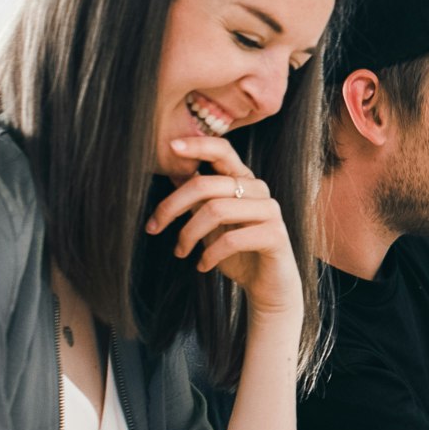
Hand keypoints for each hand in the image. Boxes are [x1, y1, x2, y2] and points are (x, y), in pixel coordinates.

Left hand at [145, 136, 300, 317]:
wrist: (268, 285)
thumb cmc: (237, 252)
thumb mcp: (211, 223)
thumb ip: (198, 199)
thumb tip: (173, 174)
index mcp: (243, 181)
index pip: (223, 151)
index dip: (198, 145)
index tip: (171, 147)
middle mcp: (259, 190)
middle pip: (207, 184)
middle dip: (172, 206)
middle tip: (154, 227)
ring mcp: (270, 211)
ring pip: (216, 210)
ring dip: (188, 234)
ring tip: (180, 252)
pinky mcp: (275, 235)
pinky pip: (231, 240)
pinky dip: (208, 255)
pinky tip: (201, 266)